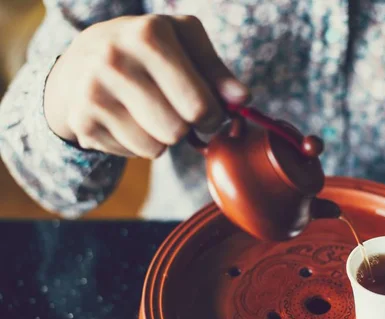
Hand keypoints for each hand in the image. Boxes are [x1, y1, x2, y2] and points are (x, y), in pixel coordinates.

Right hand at [44, 14, 249, 157]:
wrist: (80, 61)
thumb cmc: (145, 50)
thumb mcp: (183, 42)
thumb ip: (216, 71)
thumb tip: (242, 99)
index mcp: (149, 35)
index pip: (198, 105)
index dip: (213, 117)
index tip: (210, 112)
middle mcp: (115, 60)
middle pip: (176, 131)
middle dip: (186, 128)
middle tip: (178, 113)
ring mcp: (93, 92)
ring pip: (155, 148)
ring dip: (162, 138)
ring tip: (149, 112)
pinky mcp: (82, 121)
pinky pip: (133, 153)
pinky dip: (138, 144)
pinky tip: (128, 119)